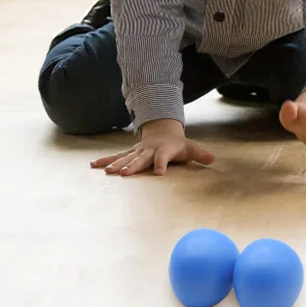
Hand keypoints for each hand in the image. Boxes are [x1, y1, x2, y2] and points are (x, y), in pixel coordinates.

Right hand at [90, 118, 214, 176]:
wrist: (163, 132)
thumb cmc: (178, 145)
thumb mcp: (191, 148)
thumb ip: (200, 153)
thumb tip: (212, 158)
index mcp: (164, 150)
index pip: (163, 158)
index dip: (162, 164)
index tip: (160, 173)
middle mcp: (148, 150)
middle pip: (141, 159)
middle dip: (133, 166)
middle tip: (124, 174)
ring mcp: (137, 152)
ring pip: (125, 158)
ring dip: (115, 165)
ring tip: (106, 172)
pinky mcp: (129, 154)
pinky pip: (115, 158)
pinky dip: (104, 161)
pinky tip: (92, 166)